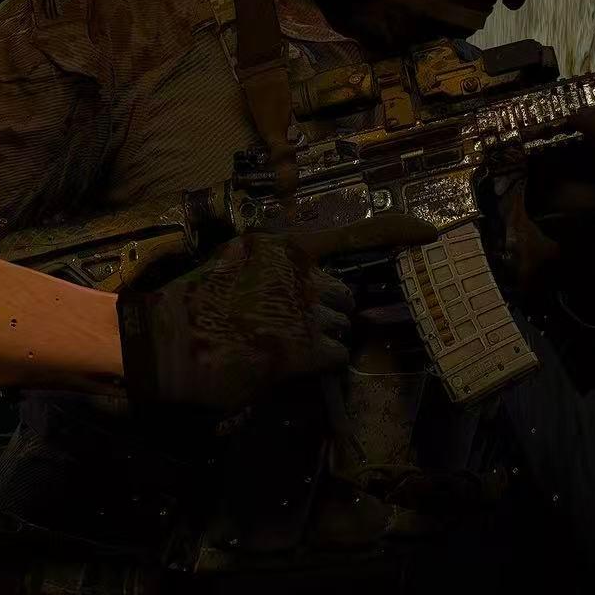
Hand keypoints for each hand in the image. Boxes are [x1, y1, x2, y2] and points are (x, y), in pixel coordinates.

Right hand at [117, 213, 439, 411]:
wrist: (165, 342)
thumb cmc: (193, 307)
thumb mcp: (233, 266)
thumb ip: (272, 268)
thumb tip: (304, 282)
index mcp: (282, 247)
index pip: (352, 234)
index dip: (397, 232)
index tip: (429, 234)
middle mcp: (298, 270)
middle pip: (344, 293)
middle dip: (329, 311)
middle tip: (293, 327)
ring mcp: (303, 307)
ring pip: (341, 325)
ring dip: (321, 339)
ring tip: (279, 346)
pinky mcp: (302, 345)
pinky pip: (333, 353)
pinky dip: (318, 361)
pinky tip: (287, 362)